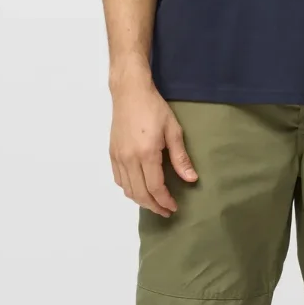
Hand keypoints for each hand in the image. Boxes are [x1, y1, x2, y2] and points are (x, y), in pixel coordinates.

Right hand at [109, 77, 197, 215]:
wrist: (130, 93)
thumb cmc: (154, 109)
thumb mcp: (173, 130)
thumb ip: (180, 157)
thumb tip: (191, 179)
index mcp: (146, 154)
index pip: (155, 187)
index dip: (165, 201)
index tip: (174, 207)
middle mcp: (129, 159)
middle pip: (140, 193)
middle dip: (154, 206)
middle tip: (166, 211)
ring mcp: (118, 157)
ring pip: (127, 189)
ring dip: (141, 200)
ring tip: (154, 203)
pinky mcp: (112, 154)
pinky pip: (119, 179)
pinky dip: (129, 189)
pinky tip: (139, 189)